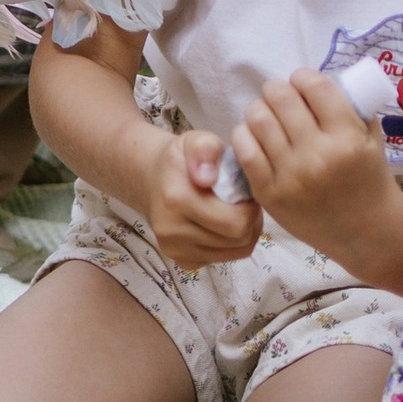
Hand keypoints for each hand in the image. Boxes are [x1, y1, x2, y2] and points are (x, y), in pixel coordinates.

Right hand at [142, 125, 262, 268]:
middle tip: (243, 203)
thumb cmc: (181, 160)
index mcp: (176, 199)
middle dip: (250, 222)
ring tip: (234, 212)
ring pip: (235, 253)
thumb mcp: (195, 141)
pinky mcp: (180, 260)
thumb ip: (205, 149)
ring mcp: (174, 249)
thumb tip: (206, 178)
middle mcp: (171, 230)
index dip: (251, 208)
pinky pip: (221, 260)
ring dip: (243, 234)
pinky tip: (221, 226)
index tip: (245, 193)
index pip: (235, 222)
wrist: (151, 179)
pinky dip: (229, 246)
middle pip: (238, 240)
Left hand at [228, 72, 400, 273]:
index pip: (315, 87)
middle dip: (276, 90)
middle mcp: (318, 154)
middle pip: (280, 99)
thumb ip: (350, 109)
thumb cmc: (370, 180)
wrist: (366, 232)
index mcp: (347, 137)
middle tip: (278, 95)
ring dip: (258, 110)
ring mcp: (290, 175)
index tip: (301, 81)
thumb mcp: (372, 139)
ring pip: (258, 120)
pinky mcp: (269, 193)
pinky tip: (252, 135)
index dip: (303, 77)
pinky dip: (244, 135)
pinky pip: (245, 151)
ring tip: (265, 114)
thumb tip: (317, 82)